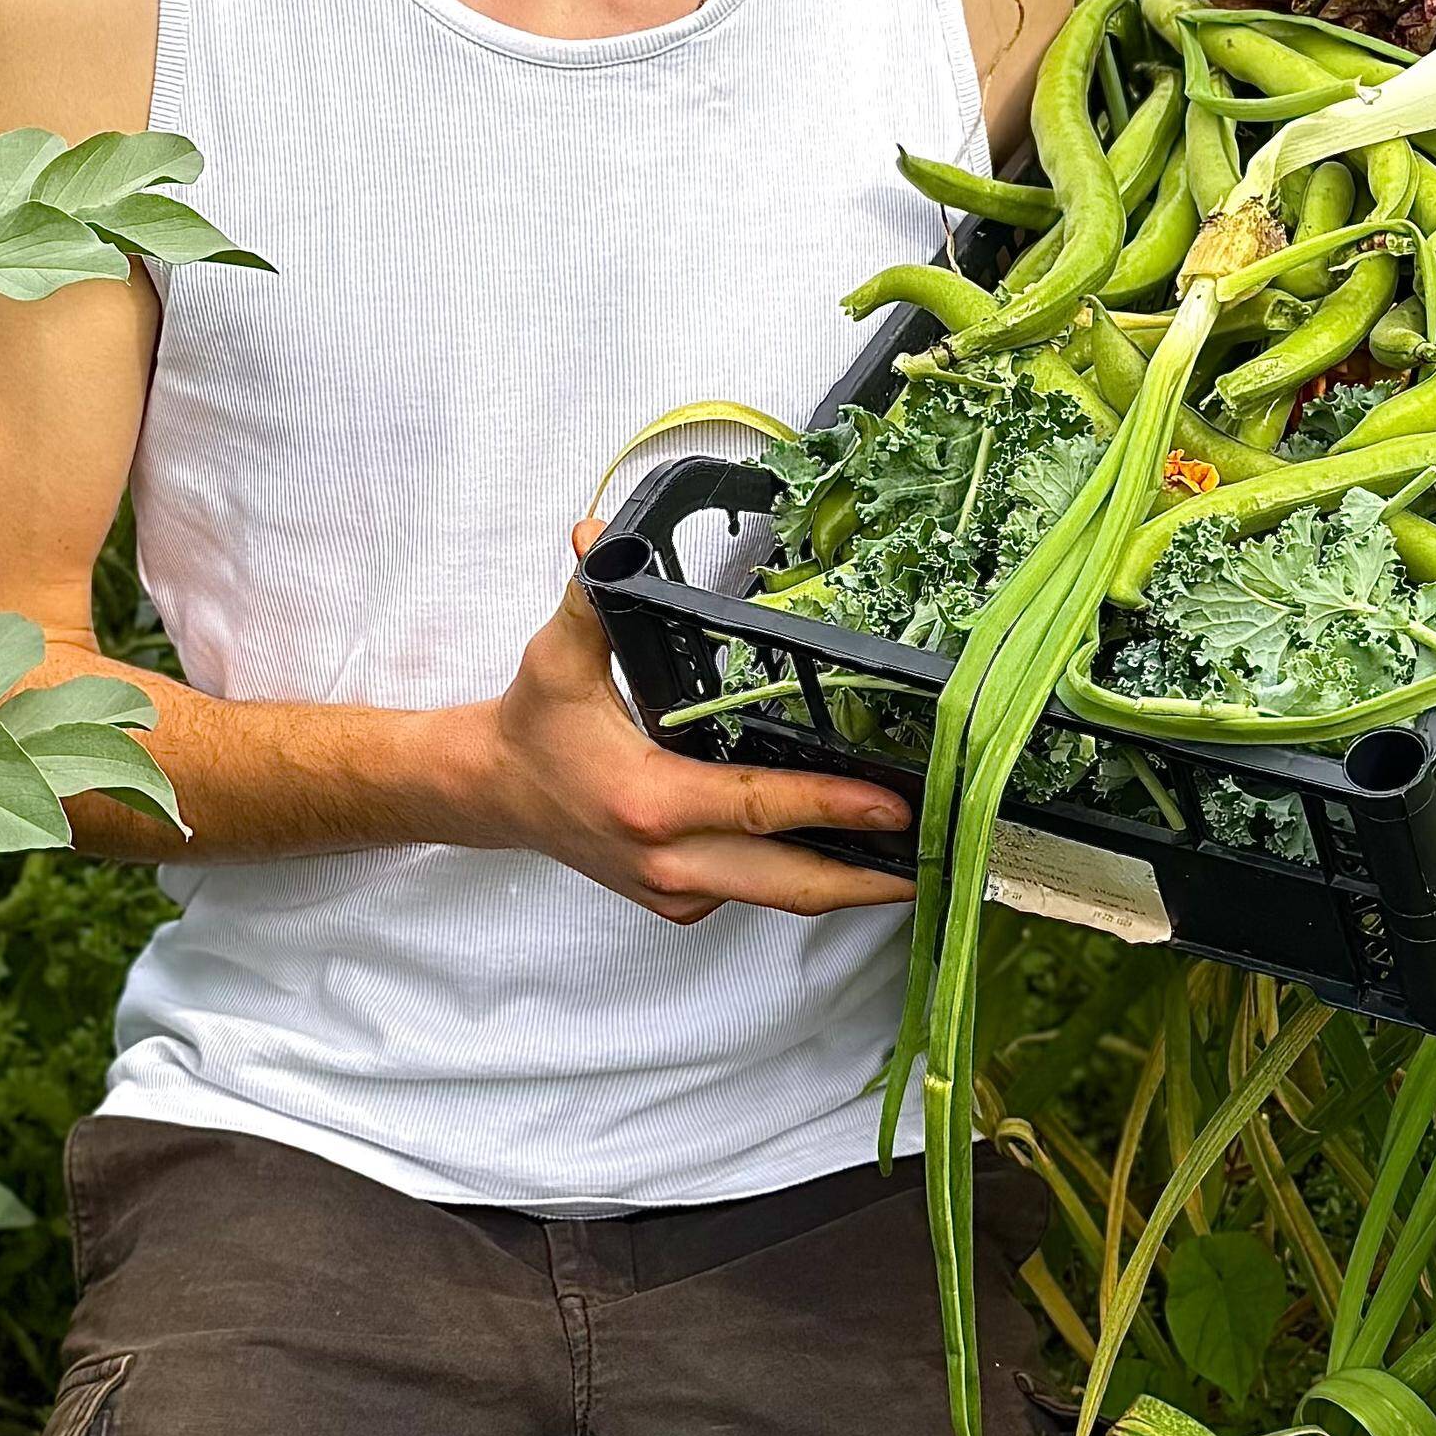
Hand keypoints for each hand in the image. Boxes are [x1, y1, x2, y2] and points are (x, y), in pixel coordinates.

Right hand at [470, 578, 915, 924]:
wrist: (495, 796)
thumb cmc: (534, 728)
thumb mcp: (557, 657)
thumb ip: (590, 598)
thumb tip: (602, 534)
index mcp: (650, 802)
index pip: (759, 808)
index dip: (831, 806)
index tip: (895, 806)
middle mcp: (669, 860)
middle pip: (792, 882)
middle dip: (870, 876)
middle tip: (940, 853)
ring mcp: (676, 890)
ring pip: (780, 896)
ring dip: (847, 881)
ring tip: (915, 859)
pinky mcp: (679, 900)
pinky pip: (756, 892)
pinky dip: (802, 875)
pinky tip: (846, 851)